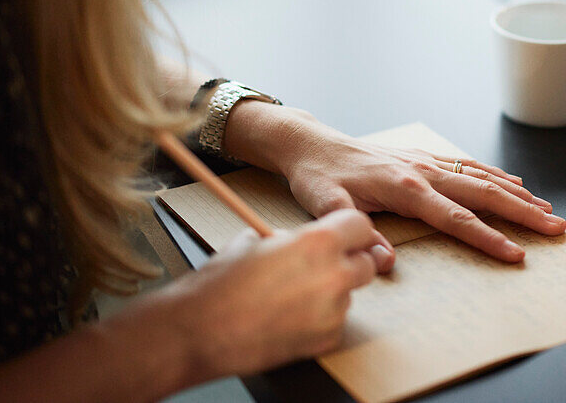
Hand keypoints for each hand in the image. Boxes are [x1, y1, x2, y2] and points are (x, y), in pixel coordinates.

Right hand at [153, 209, 376, 381]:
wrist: (200, 329)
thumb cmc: (221, 283)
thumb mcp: (255, 241)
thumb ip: (287, 239)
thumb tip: (294, 240)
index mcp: (318, 242)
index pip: (361, 227)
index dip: (351, 232)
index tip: (345, 238)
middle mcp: (333, 275)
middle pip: (365, 263)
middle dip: (348, 264)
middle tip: (322, 268)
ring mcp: (333, 311)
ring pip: (349, 295)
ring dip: (331, 294)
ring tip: (292, 298)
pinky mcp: (326, 339)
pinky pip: (336, 323)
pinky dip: (320, 321)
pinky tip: (290, 319)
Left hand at [224, 102, 565, 267]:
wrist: (310, 143)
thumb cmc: (316, 176)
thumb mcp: (324, 206)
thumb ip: (354, 232)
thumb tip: (385, 262)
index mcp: (404, 187)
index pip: (456, 217)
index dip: (488, 238)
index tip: (517, 255)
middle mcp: (423, 170)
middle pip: (483, 193)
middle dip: (522, 213)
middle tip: (556, 228)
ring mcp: (426, 161)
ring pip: (482, 177)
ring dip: (517, 194)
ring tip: (548, 210)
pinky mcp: (424, 158)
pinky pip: (469, 165)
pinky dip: (496, 175)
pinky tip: (515, 183)